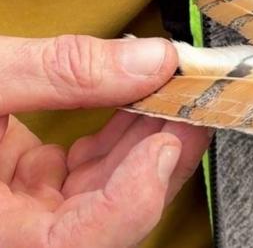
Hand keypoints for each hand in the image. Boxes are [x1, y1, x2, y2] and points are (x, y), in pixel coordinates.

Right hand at [0, 35, 211, 247]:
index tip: (164, 143)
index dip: (134, 198)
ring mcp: (27, 206)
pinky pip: (89, 168)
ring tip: (178, 90)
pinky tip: (141, 97)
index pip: (81, 240)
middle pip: (113, 213)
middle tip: (196, 105)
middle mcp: (18, 227)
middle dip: (163, 155)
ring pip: (108, 187)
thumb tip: (153, 60)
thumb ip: (64, 72)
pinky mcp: (31, 182)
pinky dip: (120, 132)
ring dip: (149, 136)